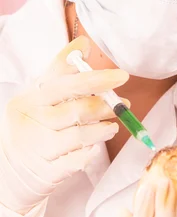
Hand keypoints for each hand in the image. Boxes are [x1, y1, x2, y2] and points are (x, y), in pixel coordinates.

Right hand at [0, 36, 128, 216]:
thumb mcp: (39, 97)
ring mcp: (37, 148)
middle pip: (76, 109)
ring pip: (79, 135)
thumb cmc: (32, 125)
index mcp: (30, 98)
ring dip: (103, 129)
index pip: (64, 82)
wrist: (8, 170)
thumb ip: (61, 73)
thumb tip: (84, 44)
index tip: (121, 76)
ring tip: (113, 126)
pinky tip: (94, 147)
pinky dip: (90, 152)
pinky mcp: (46, 171)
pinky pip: (77, 160)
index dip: (95, 77)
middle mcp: (30, 121)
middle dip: (105, 104)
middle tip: (124, 103)